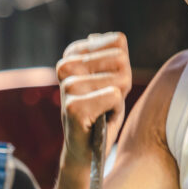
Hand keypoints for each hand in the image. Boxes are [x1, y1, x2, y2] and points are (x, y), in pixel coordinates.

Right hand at [56, 32, 131, 166]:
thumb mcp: (111, 77)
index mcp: (72, 54)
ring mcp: (68, 86)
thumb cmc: (102, 111)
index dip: (121, 67)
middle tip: (106, 101)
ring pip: (119, 80)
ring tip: (102, 110)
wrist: (87, 149)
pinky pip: (114, 97)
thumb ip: (114, 55)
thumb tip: (117, 39)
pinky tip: (101, 120)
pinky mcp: (73, 108)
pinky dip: (115, 111)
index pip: (118, 42)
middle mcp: (65, 66)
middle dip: (122, 83)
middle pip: (120, 60)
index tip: (106, 84)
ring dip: (118, 99)